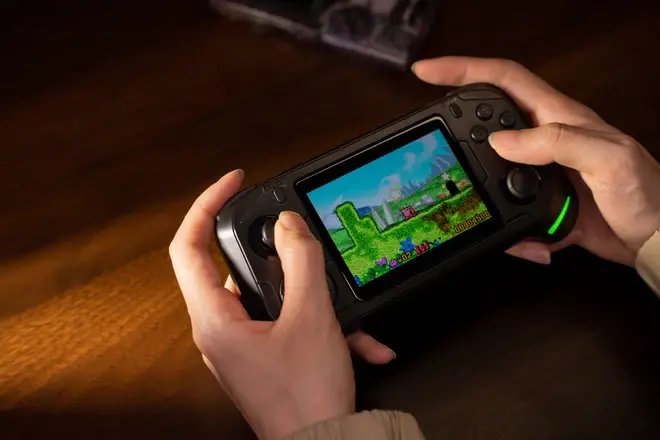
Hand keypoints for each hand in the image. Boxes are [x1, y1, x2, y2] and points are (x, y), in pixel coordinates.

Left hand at [169, 170, 391, 438]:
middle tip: (303, 243)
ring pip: (272, 296)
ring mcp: (242, 344)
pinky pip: (289, 323)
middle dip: (280, 256)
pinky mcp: (264, 355)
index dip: (207, 205)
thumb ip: (300, 261)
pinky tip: (357, 340)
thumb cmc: (305, 398)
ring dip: (313, 297)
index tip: (233, 182)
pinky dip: (321, 324)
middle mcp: (221, 331)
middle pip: (236, 267)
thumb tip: (288, 226)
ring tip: (344, 310)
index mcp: (214, 319)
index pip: (189, 245)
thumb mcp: (311, 316)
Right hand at [413, 56, 659, 265]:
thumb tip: (500, 141)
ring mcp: (540, 172)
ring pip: (490, 173)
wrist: (656, 239)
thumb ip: (556, 142)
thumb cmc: (645, 193)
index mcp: (558, 117)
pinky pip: (508, 211)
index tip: (427, 73)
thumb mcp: (607, 159)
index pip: (503, 80)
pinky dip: (509, 231)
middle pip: (486, 122)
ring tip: (475, 210)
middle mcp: (544, 140)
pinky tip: (523, 243)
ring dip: (480, 193)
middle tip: (435, 146)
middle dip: (456, 131)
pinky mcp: (541, 202)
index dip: (463, 71)